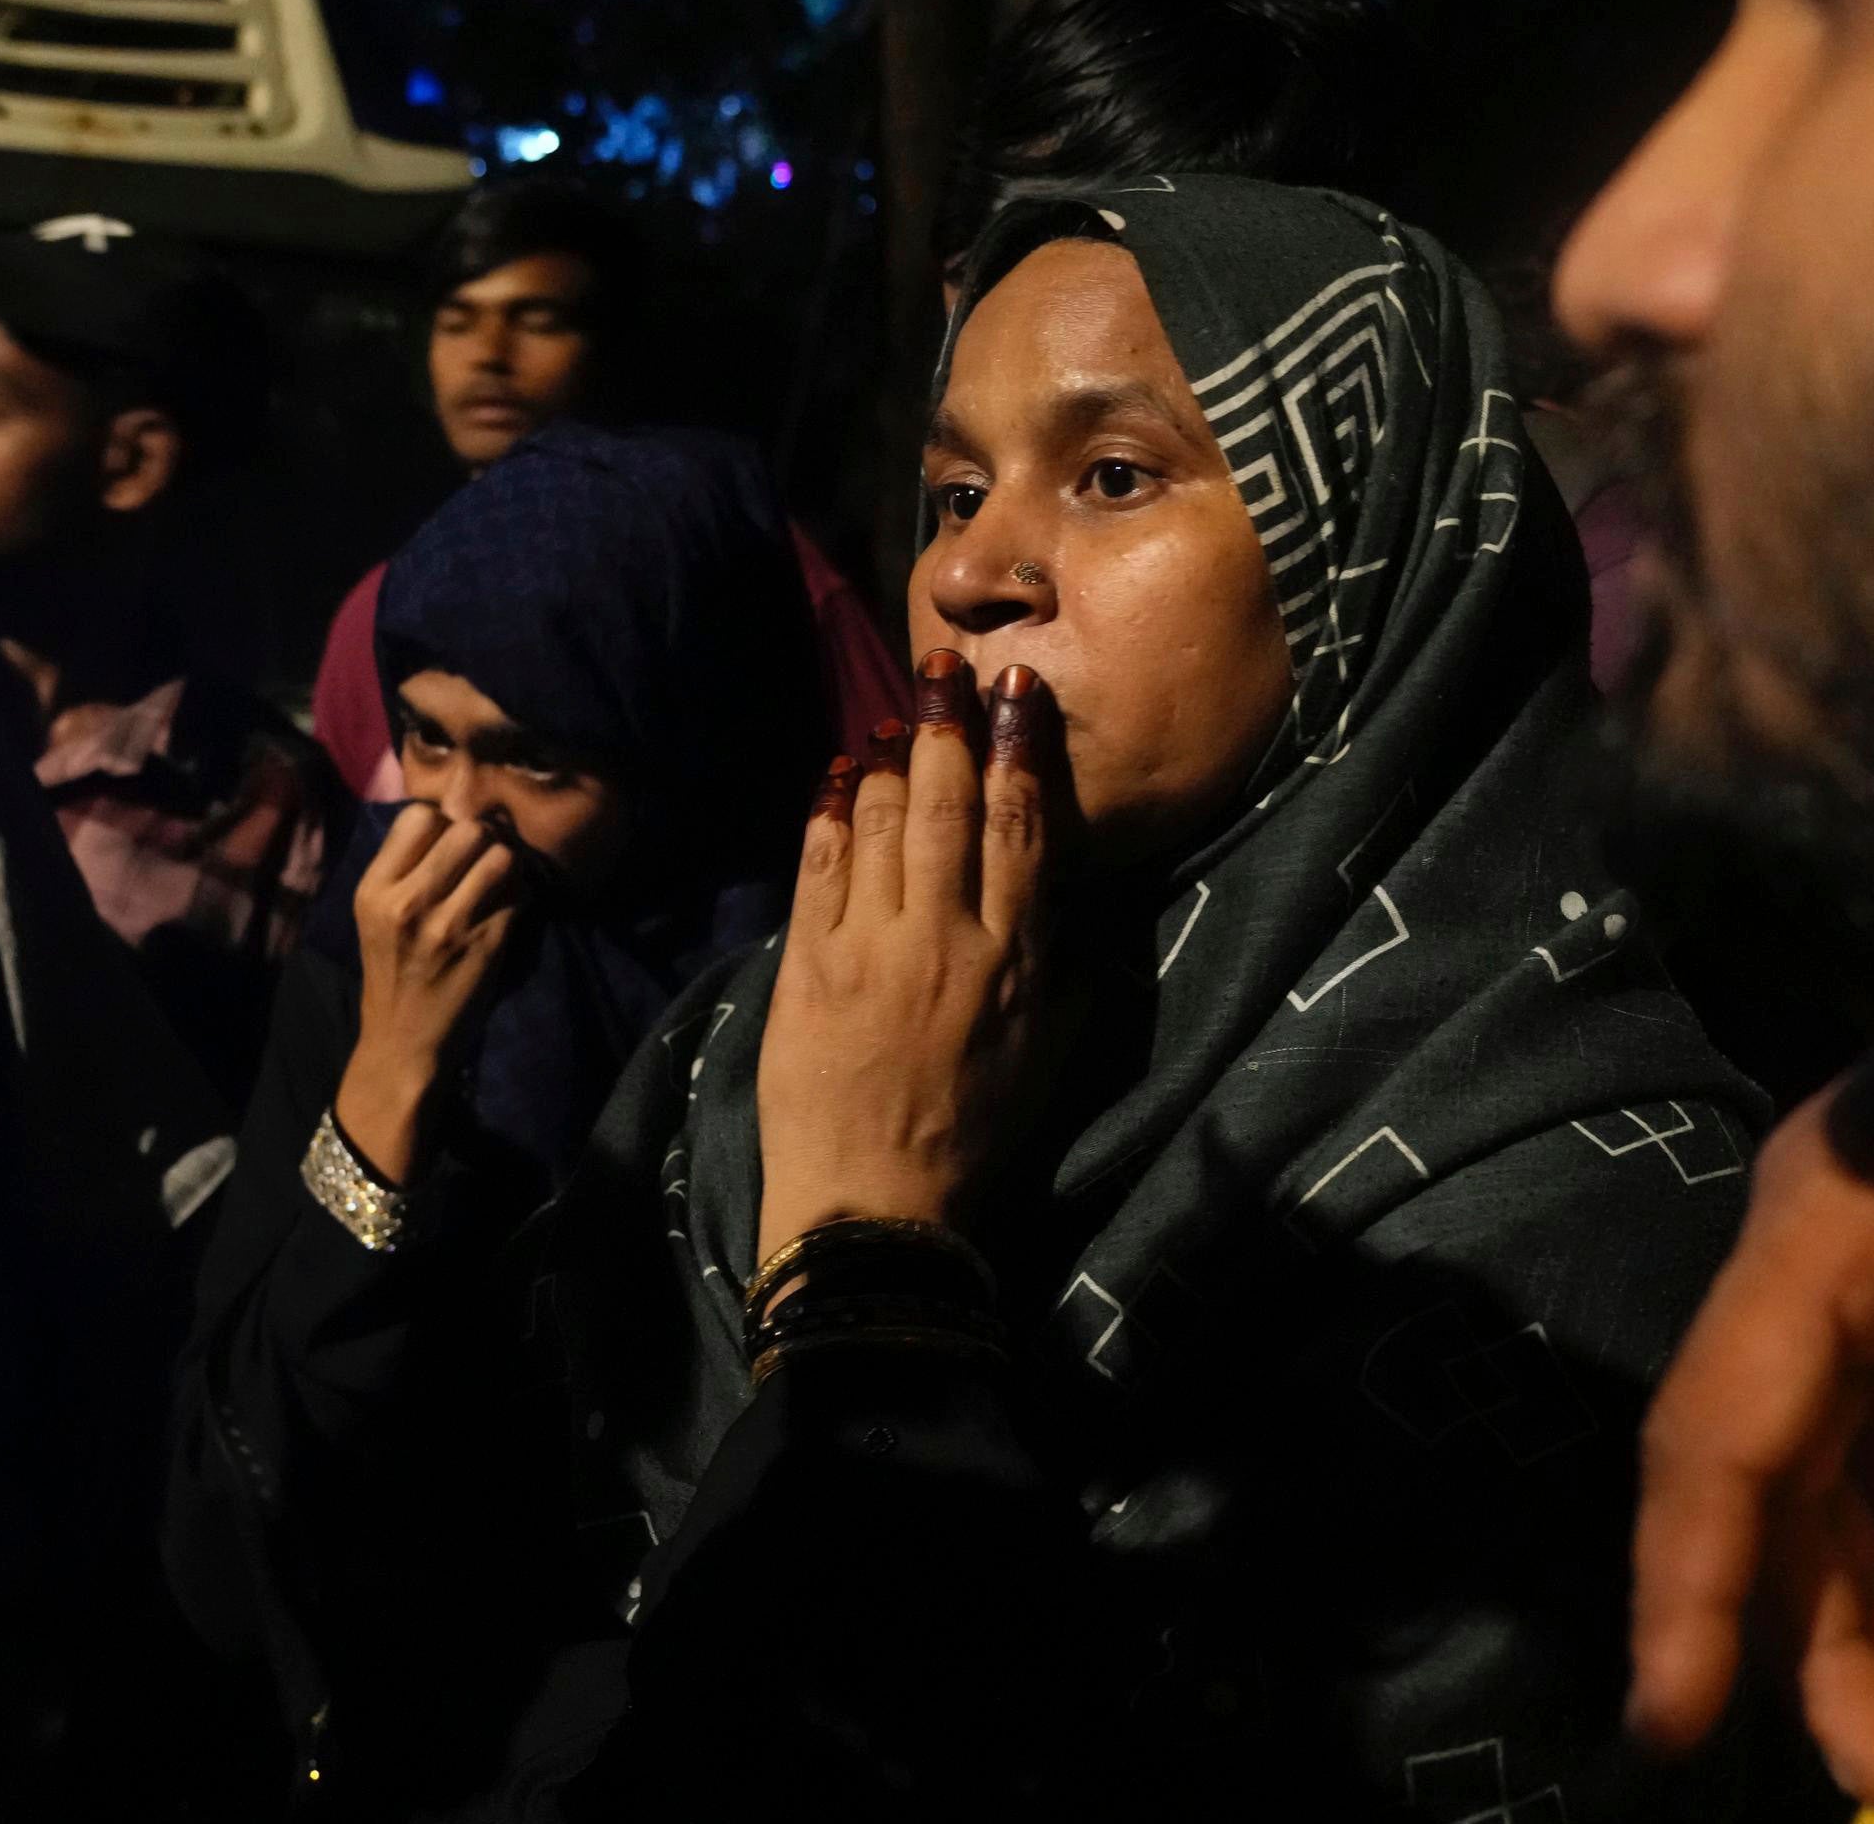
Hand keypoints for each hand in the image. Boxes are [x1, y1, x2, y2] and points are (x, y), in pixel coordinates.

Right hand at [332, 804, 519, 1181]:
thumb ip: (404, 870)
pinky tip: (509, 911)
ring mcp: (448, 925)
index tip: (450, 845)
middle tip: (485, 860)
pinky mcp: (485, 946)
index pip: (419, 816)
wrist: (403, 1044)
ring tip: (501, 883)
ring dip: (509, 865)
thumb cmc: (391, 974)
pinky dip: (521, 897)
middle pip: (468, 829)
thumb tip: (453, 820)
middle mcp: (408, 902)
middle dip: (485, 839)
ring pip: (501, 856)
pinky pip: (519, 895)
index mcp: (374, 890)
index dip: (444, 823)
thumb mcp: (376, 916)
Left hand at [753, 650, 1050, 1263]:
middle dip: (945, 724)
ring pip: (877, 820)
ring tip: (893, 716)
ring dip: (884, 758)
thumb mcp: (1047, 1054)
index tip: (1013, 690)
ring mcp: (868, 945)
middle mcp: (944, 936)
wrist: (874, 1207)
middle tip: (944, 666)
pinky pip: (816, 865)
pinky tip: (831, 775)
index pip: (1021, 827)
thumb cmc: (973, 1138)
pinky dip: (825, 812)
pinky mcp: (805, 964)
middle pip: (945, 803)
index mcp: (1014, 958)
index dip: (1016, 748)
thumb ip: (1062, 969)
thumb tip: (1069, 898)